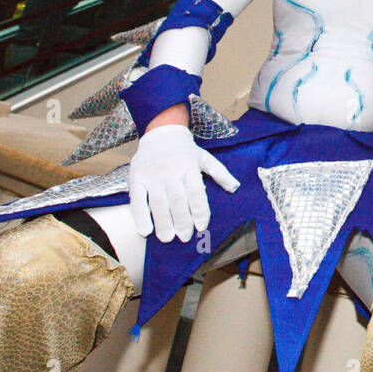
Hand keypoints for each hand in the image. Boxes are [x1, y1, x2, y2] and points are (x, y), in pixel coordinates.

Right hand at [127, 123, 238, 243]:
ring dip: (163, 223)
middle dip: (182, 221)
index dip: (200, 211)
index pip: (196, 192)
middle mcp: (171, 172)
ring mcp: (153, 175)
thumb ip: (220, 173)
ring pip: (158, 203)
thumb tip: (235, 188)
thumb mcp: (205, 157)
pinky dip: (140, 216)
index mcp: (190, 167)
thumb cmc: (186, 150)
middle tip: (185, 237)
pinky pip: (137, 199)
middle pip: (177, 200)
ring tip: (167, 238)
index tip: (202, 227)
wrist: (162, 132)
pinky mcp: (137, 177)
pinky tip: (145, 231)